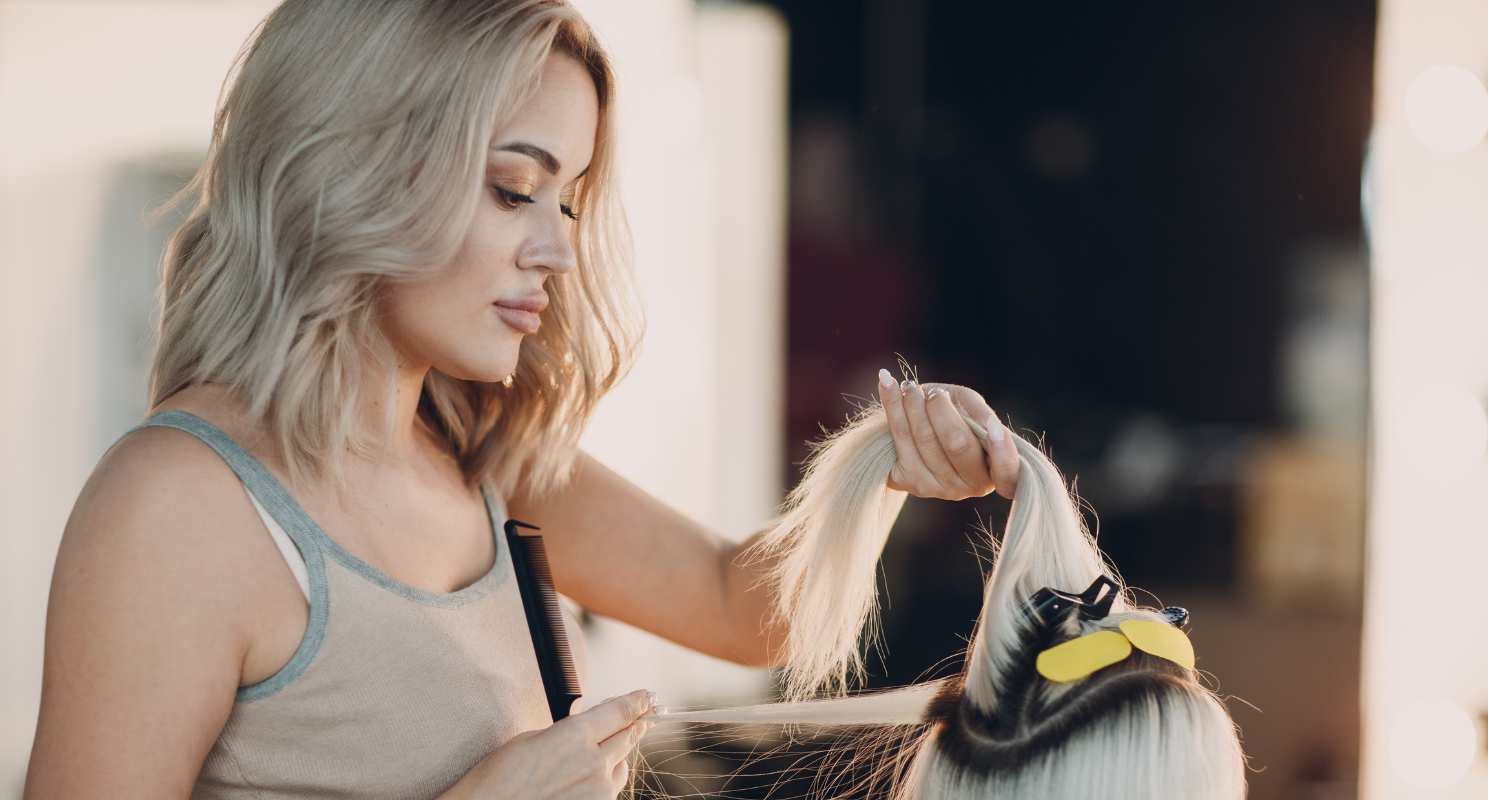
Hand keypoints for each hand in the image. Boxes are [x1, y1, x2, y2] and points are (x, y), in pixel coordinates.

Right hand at [446, 689, 655, 798]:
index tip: (646, 696)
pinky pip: (610, 791)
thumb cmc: (497, 781)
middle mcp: (593, 764)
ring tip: (609, 749)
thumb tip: (587, 726)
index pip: (620, 712)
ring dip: (618, 755)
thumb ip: (567, 731)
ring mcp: (598, 793)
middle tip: (642, 718)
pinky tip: (590, 778)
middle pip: (628, 737)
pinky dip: (605, 781)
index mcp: (575, 736)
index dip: (638, 702)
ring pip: (621, 767)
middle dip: (635, 725)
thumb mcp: (530, 740)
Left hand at [876, 369, 1020, 500]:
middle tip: (935, 394)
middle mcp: (973, 485)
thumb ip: (981, 413)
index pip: (1008, 473)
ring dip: (914, 404)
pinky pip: (900, 436)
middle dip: (941, 410)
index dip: (1003, 452)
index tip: (994, 429)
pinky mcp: (911, 482)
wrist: (913, 434)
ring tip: (910, 386)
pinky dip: (892, 404)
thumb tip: (989, 425)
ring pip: (924, 437)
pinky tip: (887, 382)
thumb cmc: (953, 417)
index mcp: (996, 470)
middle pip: (957, 443)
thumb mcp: (972, 409)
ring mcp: (941, 488)